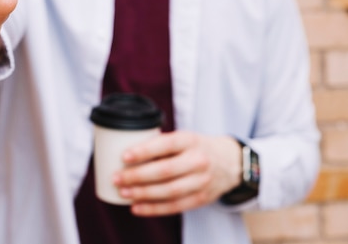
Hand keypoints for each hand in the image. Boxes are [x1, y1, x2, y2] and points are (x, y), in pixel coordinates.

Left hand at [113, 132, 241, 215]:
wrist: (231, 162)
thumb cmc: (197, 148)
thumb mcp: (184, 138)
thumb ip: (161, 144)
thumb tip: (126, 153)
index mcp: (190, 140)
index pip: (166, 144)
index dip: (144, 151)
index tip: (124, 156)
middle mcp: (198, 161)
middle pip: (165, 171)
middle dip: (137, 176)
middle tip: (117, 178)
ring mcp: (201, 181)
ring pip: (169, 191)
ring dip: (142, 194)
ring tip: (123, 192)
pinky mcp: (202, 198)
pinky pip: (175, 206)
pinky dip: (153, 209)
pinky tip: (136, 207)